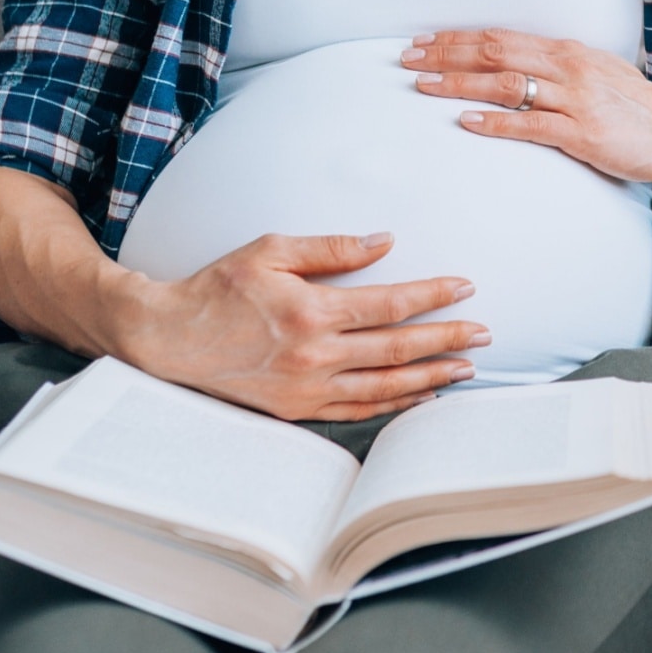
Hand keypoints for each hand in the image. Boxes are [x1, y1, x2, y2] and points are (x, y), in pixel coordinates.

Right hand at [116, 232, 485, 421]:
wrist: (166, 339)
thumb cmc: (218, 287)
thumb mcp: (270, 250)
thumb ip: (332, 248)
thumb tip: (385, 242)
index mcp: (311, 311)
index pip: (391, 304)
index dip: (433, 296)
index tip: (465, 287)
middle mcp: (314, 356)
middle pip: (398, 349)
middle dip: (448, 340)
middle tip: (485, 334)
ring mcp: (306, 389)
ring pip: (385, 387)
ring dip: (431, 377)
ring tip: (466, 368)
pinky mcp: (296, 410)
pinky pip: (357, 410)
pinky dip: (394, 404)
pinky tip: (420, 396)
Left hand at [403, 28, 651, 181]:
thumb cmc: (638, 106)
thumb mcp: (597, 72)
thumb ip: (558, 68)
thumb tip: (516, 67)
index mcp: (568, 51)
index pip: (501, 37)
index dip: (458, 38)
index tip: (423, 41)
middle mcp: (568, 68)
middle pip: (494, 53)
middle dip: (446, 54)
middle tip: (407, 58)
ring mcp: (575, 100)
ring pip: (505, 84)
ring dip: (459, 83)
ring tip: (423, 87)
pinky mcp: (582, 133)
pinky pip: (530, 124)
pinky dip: (495, 122)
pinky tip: (467, 123)